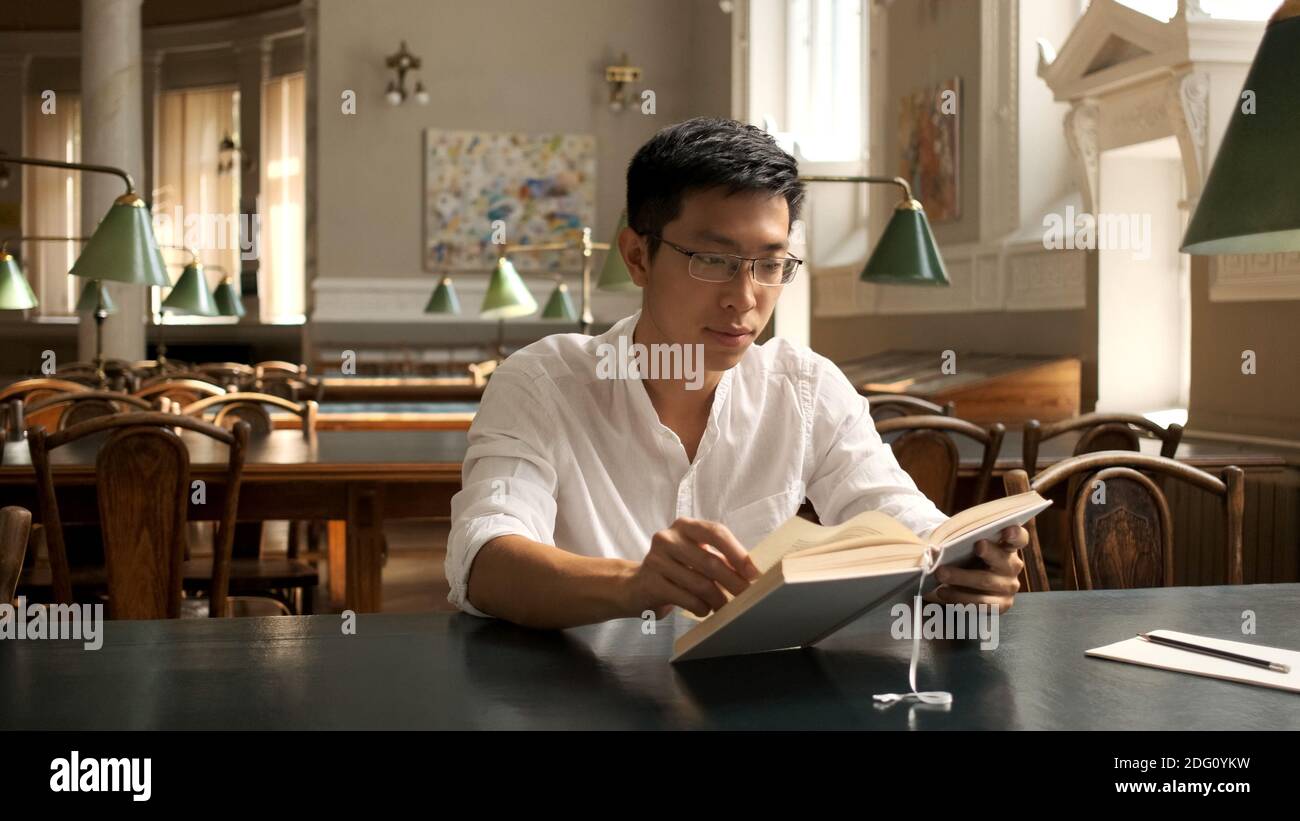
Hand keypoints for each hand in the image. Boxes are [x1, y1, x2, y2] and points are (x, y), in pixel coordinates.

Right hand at [622, 518, 760, 618]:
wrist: (636, 586)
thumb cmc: (675, 570)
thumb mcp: (695, 555)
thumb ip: (719, 558)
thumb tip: (750, 574)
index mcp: (685, 526)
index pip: (716, 533)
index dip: (737, 553)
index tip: (753, 573)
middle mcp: (668, 538)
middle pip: (710, 561)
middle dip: (733, 582)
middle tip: (747, 596)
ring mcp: (656, 559)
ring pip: (700, 583)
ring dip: (718, 599)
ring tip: (723, 606)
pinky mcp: (651, 582)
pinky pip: (686, 598)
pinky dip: (701, 607)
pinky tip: (704, 609)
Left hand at [929, 525, 1027, 612]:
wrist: (966, 586)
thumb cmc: (967, 559)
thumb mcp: (966, 548)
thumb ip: (960, 543)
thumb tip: (934, 549)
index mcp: (1007, 547)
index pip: (1019, 539)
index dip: (1015, 534)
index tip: (1007, 530)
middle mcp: (1011, 567)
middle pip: (1002, 559)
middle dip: (988, 552)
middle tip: (977, 546)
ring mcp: (1008, 587)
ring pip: (986, 582)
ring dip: (961, 577)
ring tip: (940, 573)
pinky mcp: (1000, 605)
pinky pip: (980, 603)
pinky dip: (959, 597)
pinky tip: (943, 592)